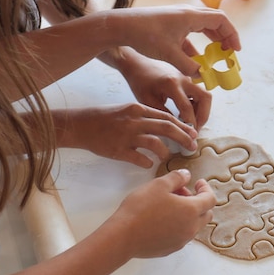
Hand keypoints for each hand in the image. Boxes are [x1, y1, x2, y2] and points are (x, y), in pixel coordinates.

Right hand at [56, 103, 197, 167]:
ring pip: (155, 144)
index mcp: (138, 109)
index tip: (193, 133)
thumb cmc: (105, 118)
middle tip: (192, 147)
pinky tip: (149, 164)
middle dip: (183, 138)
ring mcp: (126, 136)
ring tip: (167, 157)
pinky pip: (139, 158)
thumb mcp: (127, 111)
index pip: (167, 116)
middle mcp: (134, 121)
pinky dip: (147, 162)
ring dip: (165, 152)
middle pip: (166, 128)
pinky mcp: (118, 150)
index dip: (183, 126)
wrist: (80, 125)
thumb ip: (146, 117)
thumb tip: (167, 126)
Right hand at [109, 169, 215, 257]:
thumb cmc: (140, 208)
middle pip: (206, 214)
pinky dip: (180, 225)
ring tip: (169, 205)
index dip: (206, 189)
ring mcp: (182, 240)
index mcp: (191, 211)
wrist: (123, 236)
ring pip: (194, 225)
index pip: (210, 199)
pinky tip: (163, 219)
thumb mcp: (158, 184)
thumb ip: (177, 178)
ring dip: (188, 214)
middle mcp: (191, 228)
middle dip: (197, 201)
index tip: (199, 183)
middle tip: (181, 192)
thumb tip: (186, 176)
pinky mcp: (171, 248)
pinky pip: (182, 235)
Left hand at [112, 5, 240, 76]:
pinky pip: (190, 33)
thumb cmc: (145, 36)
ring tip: (217, 55)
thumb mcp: (169, 54)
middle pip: (214, 21)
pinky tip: (196, 60)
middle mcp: (187, 14)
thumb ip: (188, 66)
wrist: (121, 27)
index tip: (235, 50)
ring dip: (212, 40)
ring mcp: (178, 18)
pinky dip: (196, 45)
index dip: (232, 35)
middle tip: (230, 53)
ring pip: (202, 26)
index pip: (221, 21)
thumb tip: (201, 75)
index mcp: (191, 16)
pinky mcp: (170, 25)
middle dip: (224, 37)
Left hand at [114, 50, 211, 129]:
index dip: (190, 124)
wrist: (139, 64)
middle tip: (195, 129)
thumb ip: (163, 115)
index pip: (187, 108)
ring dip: (202, 111)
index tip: (189, 136)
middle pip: (205, 98)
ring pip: (205, 95)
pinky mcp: (188, 79)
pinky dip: (197, 105)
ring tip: (191, 123)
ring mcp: (187, 78)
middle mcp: (183, 79)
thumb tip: (177, 130)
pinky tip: (186, 113)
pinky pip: (199, 93)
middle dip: (204, 116)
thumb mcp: (148, 101)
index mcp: (171, 84)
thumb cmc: (140, 82)